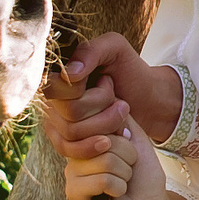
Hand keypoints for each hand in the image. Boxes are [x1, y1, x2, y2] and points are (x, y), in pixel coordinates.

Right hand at [46, 33, 182, 148]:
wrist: (148, 101)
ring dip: (106, 124)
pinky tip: (116, 135)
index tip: (108, 81)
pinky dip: (98, 144)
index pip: (58, 88)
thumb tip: (68, 76)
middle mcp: (50, 97)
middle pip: (69, 112)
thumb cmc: (131, 71)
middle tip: (120, 101)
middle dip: (103, 107)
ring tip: (122, 116)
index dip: (88, 89)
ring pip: (72, 133)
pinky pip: (68, 150)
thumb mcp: (115, 49)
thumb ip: (91, 52)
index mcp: (56, 73)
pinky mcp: (64, 142)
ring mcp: (54, 121)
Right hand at [57, 117, 172, 199]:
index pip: (98, 121)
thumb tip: (106, 93)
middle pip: (103, 140)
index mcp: (88, 137)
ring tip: (123, 182)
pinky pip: (101, 180)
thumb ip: (119, 117)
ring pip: (104, 160)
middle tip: (128, 170)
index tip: (129, 149)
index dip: (122, 137)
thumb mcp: (136, 139)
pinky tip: (116, 195)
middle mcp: (75, 152)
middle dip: (128, 157)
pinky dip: (119, 188)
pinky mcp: (73, 194)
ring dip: (125, 174)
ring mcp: (72, 173)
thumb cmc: (144, 175)